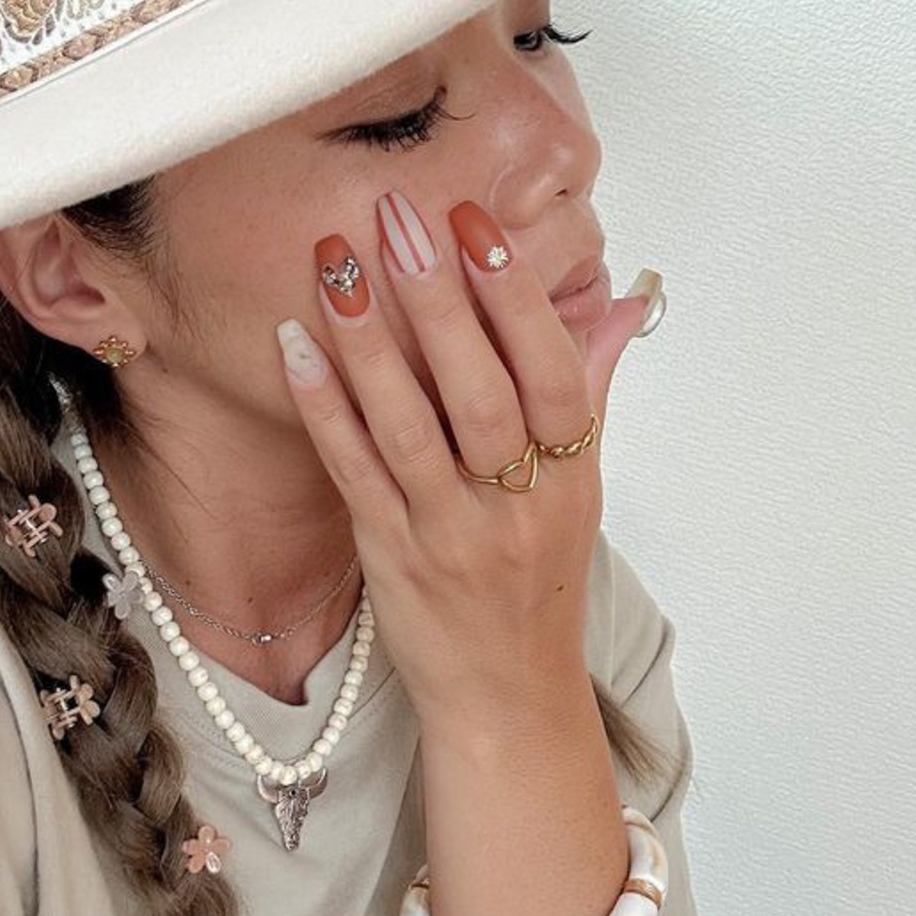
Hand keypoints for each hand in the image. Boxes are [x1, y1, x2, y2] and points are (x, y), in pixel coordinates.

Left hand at [276, 191, 653, 731]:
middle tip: (399, 216)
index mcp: (571, 478)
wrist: (507, 698)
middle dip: (438, 297)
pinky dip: (324, 408)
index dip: (515, 295)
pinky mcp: (391, 557)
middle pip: (480, 391)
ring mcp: (449, 534)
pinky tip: (295, 345)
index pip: (553, 373)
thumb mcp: (582, 489)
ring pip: (409, 427)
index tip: (475, 222)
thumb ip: (591, 391)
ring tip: (336, 263)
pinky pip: (355, 473)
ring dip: (369, 341)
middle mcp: (516, 505)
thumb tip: (620, 304)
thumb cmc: (539, 582)